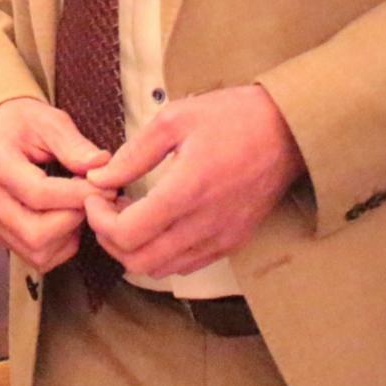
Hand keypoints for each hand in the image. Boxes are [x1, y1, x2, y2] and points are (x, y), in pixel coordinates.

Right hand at [0, 98, 112, 271]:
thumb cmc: (20, 124)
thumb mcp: (48, 120)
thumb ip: (73, 144)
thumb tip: (101, 165)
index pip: (38, 193)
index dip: (77, 195)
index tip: (106, 187)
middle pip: (35, 232)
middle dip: (74, 220)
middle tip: (94, 199)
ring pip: (37, 251)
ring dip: (69, 235)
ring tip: (80, 206)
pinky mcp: (1, 235)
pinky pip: (37, 257)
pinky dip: (61, 245)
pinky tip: (67, 218)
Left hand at [83, 85, 304, 278]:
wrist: (289, 129)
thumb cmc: (233, 117)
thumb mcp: (174, 119)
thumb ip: (133, 154)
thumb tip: (99, 178)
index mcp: (188, 190)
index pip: (127, 233)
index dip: (99, 219)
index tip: (95, 196)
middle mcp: (205, 224)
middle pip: (139, 262)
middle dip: (110, 240)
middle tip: (105, 209)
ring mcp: (222, 238)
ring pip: (162, 268)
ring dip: (135, 249)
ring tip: (130, 213)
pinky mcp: (233, 241)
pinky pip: (187, 264)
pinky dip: (162, 253)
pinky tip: (158, 222)